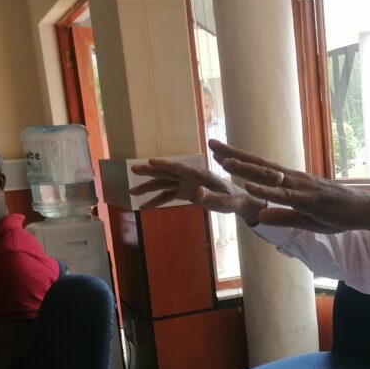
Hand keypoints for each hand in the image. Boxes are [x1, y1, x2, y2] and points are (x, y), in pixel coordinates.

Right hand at [129, 155, 265, 224]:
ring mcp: (187, 184)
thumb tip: (196, 192)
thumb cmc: (233, 200)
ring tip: (132, 191)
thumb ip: (210, 198)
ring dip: (149, 187)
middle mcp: (191, 177)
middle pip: (168, 173)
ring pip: (164, 183)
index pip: (180, 169)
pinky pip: (168, 195)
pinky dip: (156, 200)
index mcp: (201, 176)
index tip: (150, 161)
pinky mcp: (186, 192)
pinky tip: (144, 207)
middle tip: (133, 169)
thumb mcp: (224, 202)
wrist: (238, 200)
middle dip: (150, 171)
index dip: (165, 165)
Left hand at [211, 141, 369, 235]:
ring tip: (223, 161)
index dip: (239, 158)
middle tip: (211, 144)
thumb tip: (260, 216)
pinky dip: (265, 191)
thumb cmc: (337, 214)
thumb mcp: (305, 218)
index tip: (219, 150)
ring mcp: (300, 188)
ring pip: (268, 176)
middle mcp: (293, 179)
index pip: (260, 168)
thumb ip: (282, 215)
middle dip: (234, 155)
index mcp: (291, 182)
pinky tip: (249, 187)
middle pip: (258, 165)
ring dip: (245, 168)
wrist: (364, 211)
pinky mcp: (307, 200)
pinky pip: (283, 195)